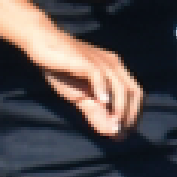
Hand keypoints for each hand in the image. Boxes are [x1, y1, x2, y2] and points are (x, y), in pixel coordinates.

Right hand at [10, 22, 140, 137]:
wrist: (41, 43)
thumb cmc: (61, 70)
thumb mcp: (80, 96)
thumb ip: (95, 113)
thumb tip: (111, 133)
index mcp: (116, 71)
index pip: (135, 94)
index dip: (135, 114)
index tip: (127, 132)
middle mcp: (114, 65)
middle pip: (133, 92)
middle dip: (130, 115)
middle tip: (121, 133)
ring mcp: (102, 62)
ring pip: (120, 87)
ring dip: (119, 109)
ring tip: (114, 126)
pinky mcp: (86, 60)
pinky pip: (99, 75)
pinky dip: (102, 90)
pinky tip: (101, 103)